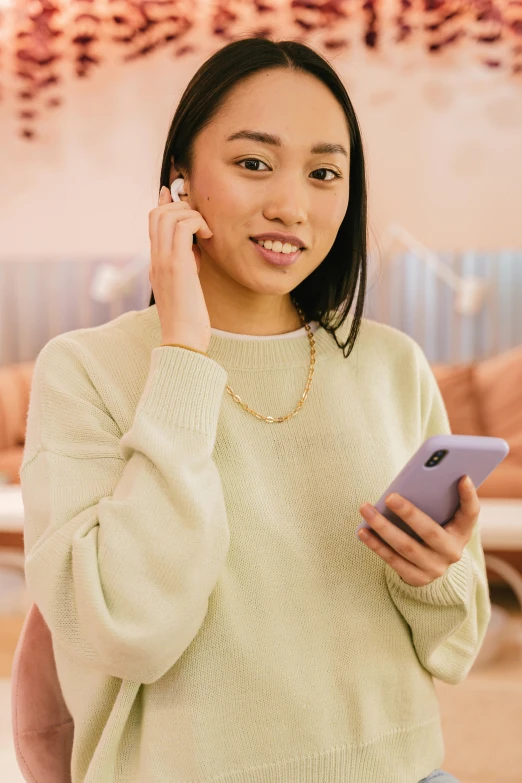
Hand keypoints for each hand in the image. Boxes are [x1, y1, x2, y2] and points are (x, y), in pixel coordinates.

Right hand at [148, 184, 213, 352]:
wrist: (182, 340)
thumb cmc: (188, 319)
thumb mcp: (185, 286)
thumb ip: (186, 265)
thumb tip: (195, 249)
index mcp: (156, 263)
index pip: (153, 223)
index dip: (166, 204)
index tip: (179, 197)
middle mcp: (155, 259)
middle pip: (157, 213)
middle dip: (182, 208)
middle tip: (201, 224)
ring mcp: (163, 261)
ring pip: (168, 215)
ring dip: (191, 215)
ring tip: (206, 232)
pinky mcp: (176, 266)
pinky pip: (182, 227)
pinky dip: (197, 224)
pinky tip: (208, 238)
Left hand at [358, 475, 480, 586]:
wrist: (431, 565)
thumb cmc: (434, 528)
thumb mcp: (442, 516)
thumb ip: (437, 498)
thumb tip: (419, 476)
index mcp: (463, 531)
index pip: (471, 513)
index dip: (469, 496)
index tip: (462, 476)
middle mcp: (452, 552)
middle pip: (429, 531)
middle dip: (409, 513)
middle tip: (389, 496)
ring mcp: (435, 568)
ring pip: (406, 546)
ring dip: (383, 527)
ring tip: (366, 509)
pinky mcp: (417, 578)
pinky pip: (392, 560)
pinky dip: (376, 544)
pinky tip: (362, 530)